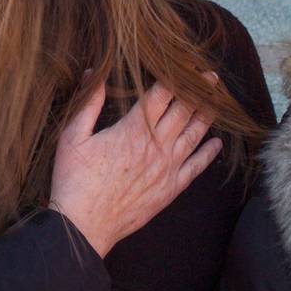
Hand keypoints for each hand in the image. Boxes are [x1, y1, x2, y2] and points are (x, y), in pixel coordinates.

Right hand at [47, 78, 220, 258]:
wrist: (85, 224)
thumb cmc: (74, 179)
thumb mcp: (73, 136)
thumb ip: (89, 103)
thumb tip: (96, 73)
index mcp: (133, 128)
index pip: (161, 95)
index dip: (176, 77)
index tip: (188, 65)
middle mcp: (156, 145)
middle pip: (184, 110)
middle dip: (199, 91)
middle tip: (212, 77)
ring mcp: (167, 168)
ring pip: (194, 135)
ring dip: (207, 116)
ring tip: (217, 101)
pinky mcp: (170, 188)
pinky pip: (196, 167)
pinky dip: (208, 154)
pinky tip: (217, 143)